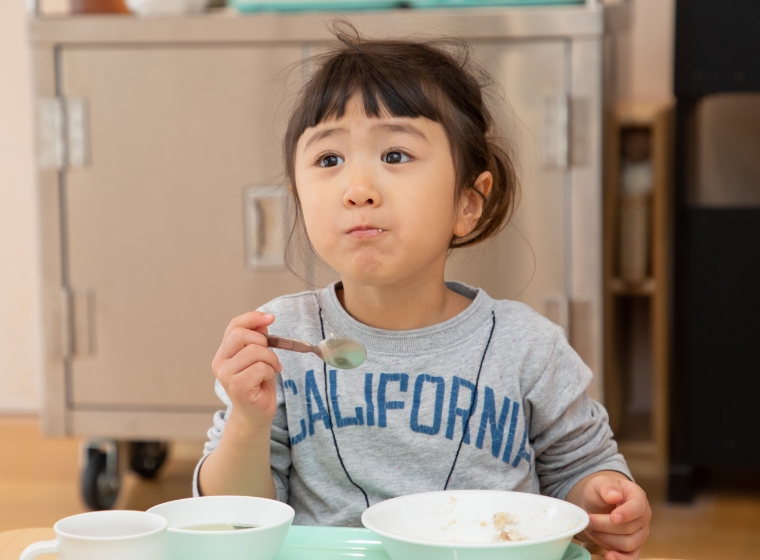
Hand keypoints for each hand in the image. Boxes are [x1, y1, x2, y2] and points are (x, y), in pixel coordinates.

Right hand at [212, 312, 282, 428]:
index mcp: (223, 352)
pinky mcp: (237, 386)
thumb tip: (264, 320)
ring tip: (271, 370)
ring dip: (270, 360)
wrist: (256, 413)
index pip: (234, 326)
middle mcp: (220, 362)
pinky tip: (266, 381)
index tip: (270, 318)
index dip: (252, 318)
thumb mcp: (260, 356)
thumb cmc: (258, 383)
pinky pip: (261, 367)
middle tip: (271, 358)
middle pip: (242, 335)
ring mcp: (226, 375)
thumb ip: (259, 338)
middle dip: (264, 343)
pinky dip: (270, 372)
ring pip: (255, 351)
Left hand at [579, 474, 651, 559]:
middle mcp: (643, 516)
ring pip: (628, 543)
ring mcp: (640, 533)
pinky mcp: (633, 546)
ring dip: (606, 538)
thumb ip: (607, 487)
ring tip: (591, 528)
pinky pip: (632, 557)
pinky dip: (621, 559)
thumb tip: (615, 496)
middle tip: (588, 520)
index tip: (613, 517)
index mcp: (637, 497)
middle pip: (629, 528)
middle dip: (604, 525)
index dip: (626, 513)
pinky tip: (609, 556)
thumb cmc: (601, 492)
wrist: (597, 504)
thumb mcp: (600, 483)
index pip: (638, 507)